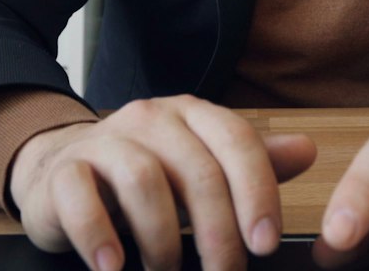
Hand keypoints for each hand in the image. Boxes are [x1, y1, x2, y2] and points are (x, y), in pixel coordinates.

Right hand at [7, 94, 318, 270]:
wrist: (62, 170)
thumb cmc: (145, 174)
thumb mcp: (201, 165)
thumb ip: (251, 161)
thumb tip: (307, 151)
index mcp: (191, 113)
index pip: (236, 142)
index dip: (256, 192)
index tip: (265, 243)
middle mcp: (150, 118)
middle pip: (195, 170)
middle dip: (217, 233)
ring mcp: (103, 140)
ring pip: (143, 182)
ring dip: (161, 240)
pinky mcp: (63, 171)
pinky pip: (81, 198)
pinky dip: (99, 237)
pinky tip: (114, 268)